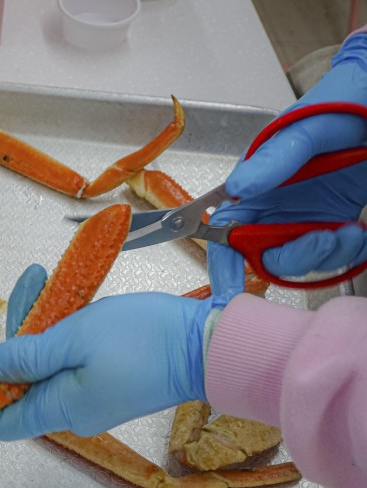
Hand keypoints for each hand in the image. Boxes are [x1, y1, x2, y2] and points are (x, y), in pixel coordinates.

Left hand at [0, 264, 210, 438]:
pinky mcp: (105, 379)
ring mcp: (89, 396)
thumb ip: (22, 357)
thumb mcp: (72, 338)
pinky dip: (61, 329)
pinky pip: (68, 359)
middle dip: (16, 333)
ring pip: (43, 363)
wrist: (208, 343)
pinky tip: (66, 298)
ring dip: (39, 322)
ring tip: (46, 279)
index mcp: (60, 410)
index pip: (2, 420)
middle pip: (20, 381)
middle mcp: (70, 411)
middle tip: (29, 283)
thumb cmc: (143, 339)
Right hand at [211, 33, 366, 285]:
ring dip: (328, 255)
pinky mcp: (334, 222)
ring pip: (302, 261)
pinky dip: (349, 254)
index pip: (226, 233)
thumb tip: (237, 188)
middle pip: (266, 256)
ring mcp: (305, 217)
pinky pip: (334, 256)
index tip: (230, 293)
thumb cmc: (339, 104)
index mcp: (254, 186)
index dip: (224, 265)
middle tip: (326, 238)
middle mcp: (274, 207)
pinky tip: (360, 234)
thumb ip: (274, 159)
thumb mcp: (305, 129)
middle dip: (296, 257)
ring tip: (350, 232)